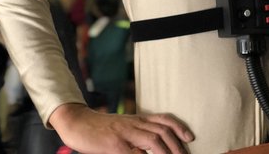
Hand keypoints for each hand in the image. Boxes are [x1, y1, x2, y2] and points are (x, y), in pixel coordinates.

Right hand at [49, 103, 193, 152]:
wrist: (78, 122)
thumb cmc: (101, 128)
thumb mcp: (123, 127)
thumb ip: (137, 135)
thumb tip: (151, 147)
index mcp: (137, 119)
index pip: (164, 119)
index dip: (179, 127)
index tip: (190, 137)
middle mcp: (134, 123)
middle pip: (162, 131)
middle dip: (177, 145)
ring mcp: (125, 133)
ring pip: (153, 140)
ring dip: (166, 152)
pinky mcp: (115, 144)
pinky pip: (134, 153)